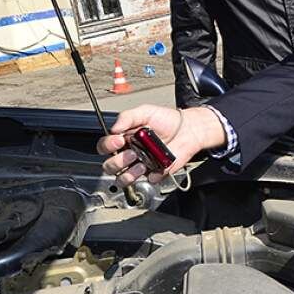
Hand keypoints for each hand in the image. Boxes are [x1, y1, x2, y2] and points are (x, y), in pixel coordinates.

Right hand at [97, 104, 225, 185]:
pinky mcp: (154, 173)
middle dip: (118, 161)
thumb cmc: (167, 120)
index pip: (105, 147)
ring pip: (122, 179)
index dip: (108, 146)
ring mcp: (141, 165)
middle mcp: (129, 153)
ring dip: (128, 174)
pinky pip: (146, 181)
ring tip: (141, 164)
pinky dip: (150, 176)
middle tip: (131, 153)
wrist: (188, 129)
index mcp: (124, 139)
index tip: (119, 139)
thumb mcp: (145, 111)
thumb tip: (114, 128)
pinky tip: (156, 165)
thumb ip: (127, 117)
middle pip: (110, 166)